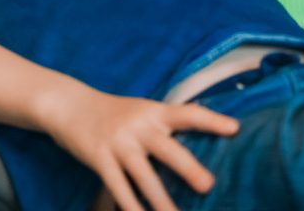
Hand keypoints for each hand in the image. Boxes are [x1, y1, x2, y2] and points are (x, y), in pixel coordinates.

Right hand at [43, 84, 238, 210]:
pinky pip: (118, 188)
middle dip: (187, 168)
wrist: (69, 104)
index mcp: (153, 111)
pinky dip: (130, 207)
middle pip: (167, 149)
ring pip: (144, 177)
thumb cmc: (113, 113)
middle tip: (207, 185)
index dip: (211, 120)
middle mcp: (138, 125)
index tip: (235, 128)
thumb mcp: (140, 111)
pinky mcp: (100, 158)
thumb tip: (196, 153)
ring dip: (161, 202)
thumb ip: (163, 128)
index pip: (187, 113)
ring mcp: (118, 142)